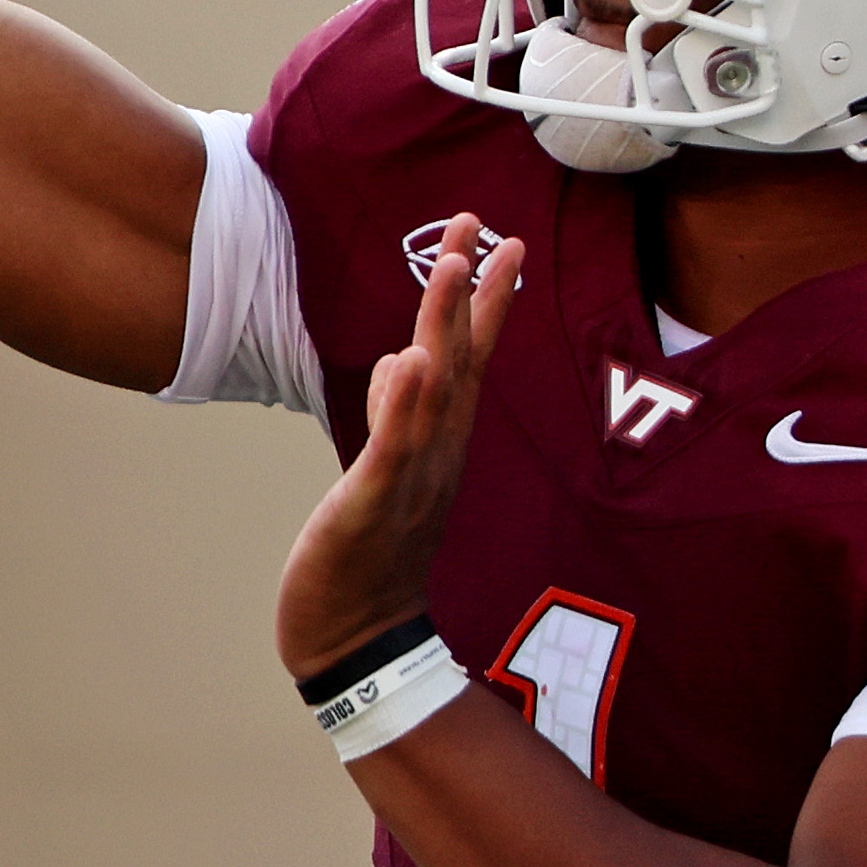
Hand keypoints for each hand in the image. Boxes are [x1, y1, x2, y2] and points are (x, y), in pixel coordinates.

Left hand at [274, 211, 521, 680]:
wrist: (360, 641)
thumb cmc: (372, 555)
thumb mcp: (389, 469)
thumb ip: (402, 412)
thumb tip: (408, 358)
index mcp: (442, 443)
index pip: (472, 357)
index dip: (489, 298)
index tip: (506, 241)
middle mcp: (438, 453)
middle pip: (459, 358)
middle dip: (469, 288)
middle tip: (478, 225)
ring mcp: (411, 478)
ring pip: (432, 389)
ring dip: (443, 324)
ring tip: (451, 264)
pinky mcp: (374, 505)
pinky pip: (393, 447)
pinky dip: (403, 403)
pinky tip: (411, 359)